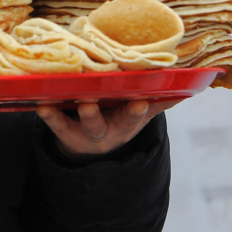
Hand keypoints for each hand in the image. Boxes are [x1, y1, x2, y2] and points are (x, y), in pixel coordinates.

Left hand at [36, 99, 180, 158]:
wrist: (92, 147)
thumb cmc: (119, 119)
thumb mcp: (141, 114)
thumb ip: (161, 100)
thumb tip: (189, 84)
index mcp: (127, 123)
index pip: (134, 117)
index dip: (136, 111)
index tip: (139, 102)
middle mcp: (108, 131)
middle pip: (104, 124)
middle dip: (102, 115)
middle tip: (94, 103)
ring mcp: (86, 133)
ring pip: (84, 126)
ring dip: (81, 114)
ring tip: (78, 100)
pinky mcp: (65, 132)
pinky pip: (57, 124)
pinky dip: (50, 115)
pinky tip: (42, 105)